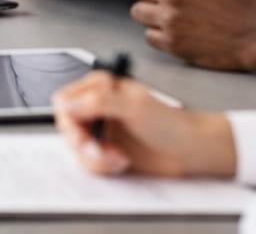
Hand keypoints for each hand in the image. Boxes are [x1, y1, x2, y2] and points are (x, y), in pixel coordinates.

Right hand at [53, 72, 235, 178]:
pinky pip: (90, 163)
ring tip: (117, 158)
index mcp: (101, 87)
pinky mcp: (107, 151)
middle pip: (68, 126)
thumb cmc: (170, 124)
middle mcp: (98, 108)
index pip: (65, 100)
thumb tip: (68, 104)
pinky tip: (121, 162)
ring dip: (96, 158)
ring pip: (77, 148)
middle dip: (83, 143)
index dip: (69, 118)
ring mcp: (102, 130)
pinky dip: (103, 166)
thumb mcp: (134, 108)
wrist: (190, 151)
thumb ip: (98, 102)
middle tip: (99, 151)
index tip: (81, 133)